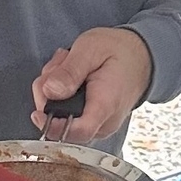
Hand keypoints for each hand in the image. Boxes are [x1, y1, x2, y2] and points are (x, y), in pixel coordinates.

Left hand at [32, 28, 152, 143]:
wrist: (142, 57)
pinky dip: (62, 97)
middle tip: (58, 66)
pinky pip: (68, 117)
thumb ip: (69, 71)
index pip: (76, 131)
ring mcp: (99, 126)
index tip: (37, 112)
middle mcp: (104, 122)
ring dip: (54, 93)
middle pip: (62, 125)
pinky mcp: (93, 123)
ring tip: (67, 67)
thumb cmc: (119, 51)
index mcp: (105, 105)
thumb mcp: (90, 49)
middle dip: (49, 96)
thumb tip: (49, 91)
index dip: (51, 125)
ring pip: (61, 120)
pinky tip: (71, 78)